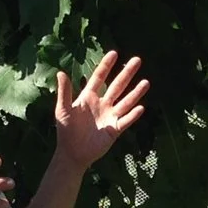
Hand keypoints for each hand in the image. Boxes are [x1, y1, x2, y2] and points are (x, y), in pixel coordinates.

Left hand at [53, 52, 149, 168]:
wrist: (72, 154)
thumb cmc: (65, 131)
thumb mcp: (63, 110)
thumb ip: (64, 92)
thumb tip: (61, 73)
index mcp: (88, 97)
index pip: (100, 77)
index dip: (106, 66)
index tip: (114, 53)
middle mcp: (102, 104)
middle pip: (117, 86)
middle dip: (127, 73)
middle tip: (137, 60)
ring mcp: (110, 116)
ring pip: (126, 102)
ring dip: (136, 93)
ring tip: (146, 82)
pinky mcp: (115, 130)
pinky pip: (126, 120)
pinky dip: (133, 115)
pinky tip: (140, 108)